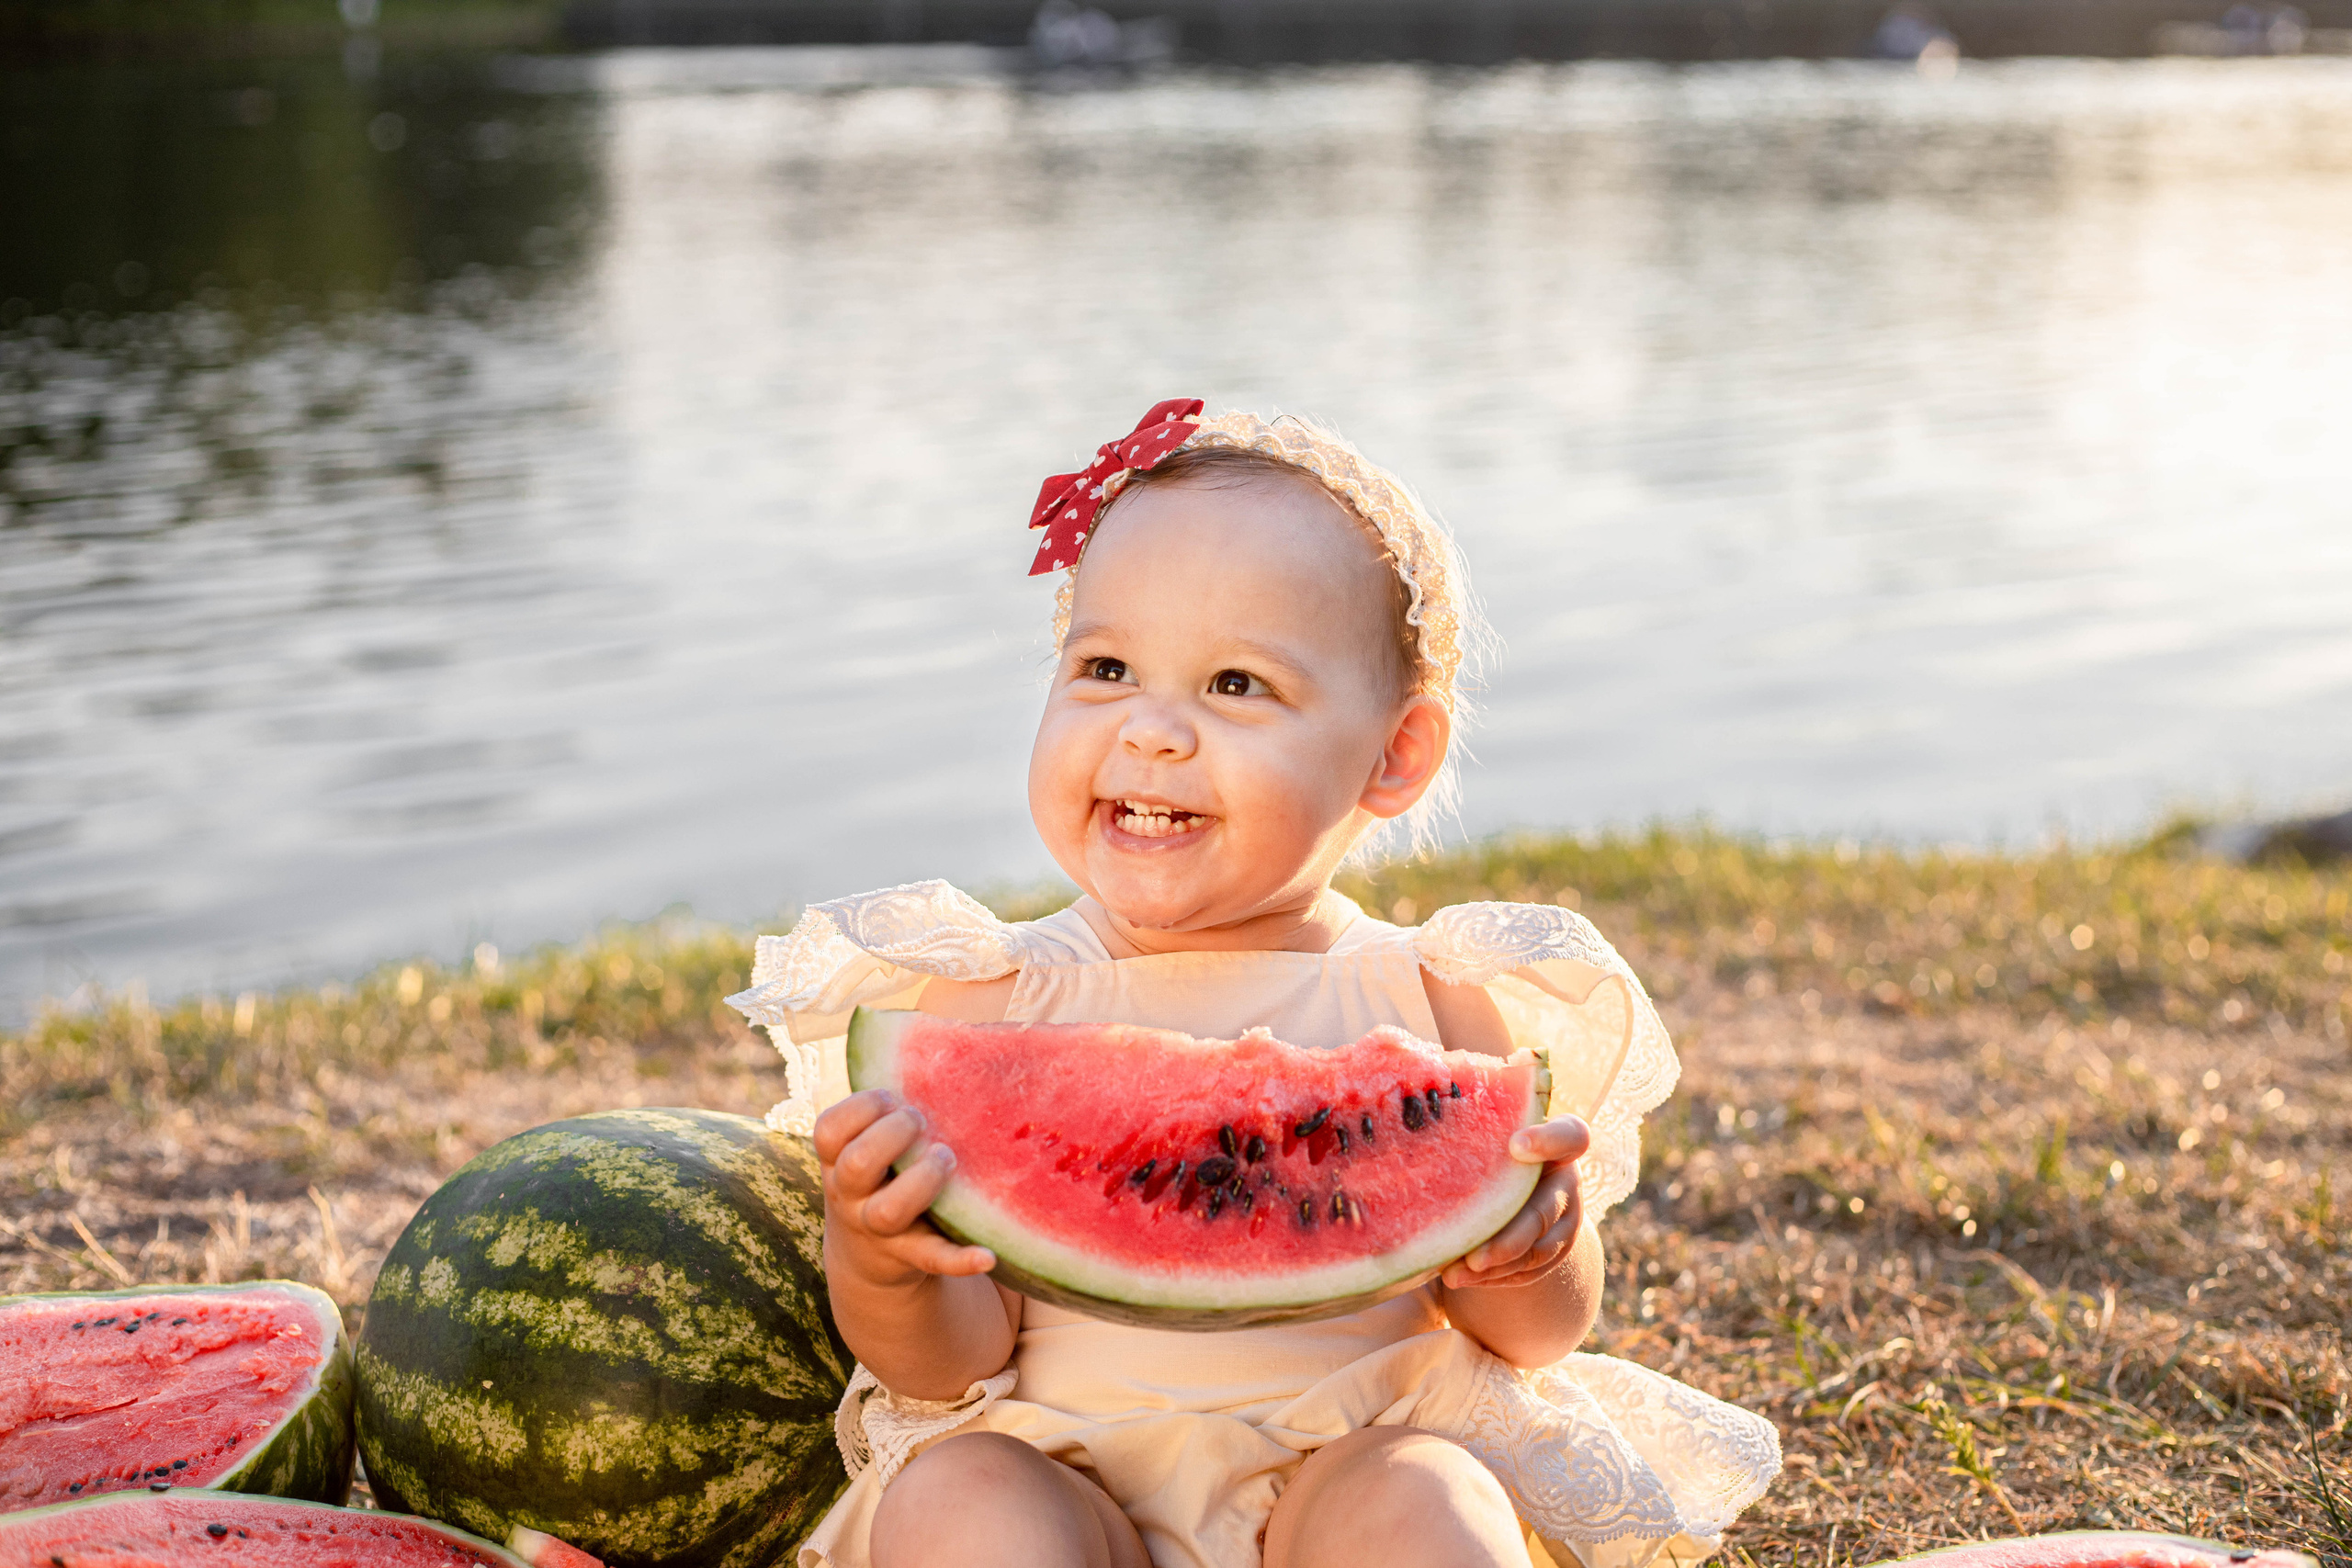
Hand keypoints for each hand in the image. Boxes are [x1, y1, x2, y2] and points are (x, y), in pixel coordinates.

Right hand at [814, 1089, 996, 1288]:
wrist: (868, 1253)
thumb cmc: (880, 1175)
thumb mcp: (866, 1147)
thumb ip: (885, 1113)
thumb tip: (945, 1044)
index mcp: (838, 1161)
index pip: (828, 1132)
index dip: (858, 1109)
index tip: (889, 1095)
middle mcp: (851, 1196)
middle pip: (856, 1165)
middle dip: (890, 1137)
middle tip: (920, 1121)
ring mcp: (879, 1231)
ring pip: (887, 1212)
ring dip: (921, 1182)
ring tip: (947, 1157)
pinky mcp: (912, 1256)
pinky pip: (934, 1260)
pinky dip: (960, 1260)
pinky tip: (988, 1255)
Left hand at [1439, 1116, 1588, 1290]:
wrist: (1510, 1182)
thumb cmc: (1489, 1147)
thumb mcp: (1489, 1135)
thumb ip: (1478, 1135)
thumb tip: (1427, 1143)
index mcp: (1557, 1142)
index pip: (1570, 1136)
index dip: (1548, 1141)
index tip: (1515, 1145)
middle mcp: (1567, 1180)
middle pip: (1545, 1212)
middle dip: (1508, 1240)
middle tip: (1472, 1257)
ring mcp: (1567, 1219)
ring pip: (1537, 1251)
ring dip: (1496, 1267)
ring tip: (1454, 1275)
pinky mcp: (1556, 1250)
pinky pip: (1529, 1271)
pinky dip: (1496, 1277)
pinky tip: (1464, 1278)